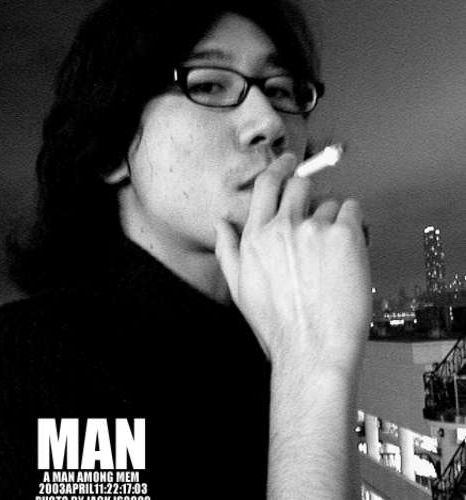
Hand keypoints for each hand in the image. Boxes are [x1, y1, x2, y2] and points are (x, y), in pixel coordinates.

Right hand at [215, 153, 370, 378]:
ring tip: (333, 254)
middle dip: (309, 193)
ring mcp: (313, 229)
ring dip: (332, 220)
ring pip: (328, 202)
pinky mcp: (343, 236)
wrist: (311, 349)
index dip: (279, 168)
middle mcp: (281, 227)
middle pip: (299, 184)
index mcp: (255, 237)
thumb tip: (220, 222)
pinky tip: (349, 249)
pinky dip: (354, 223)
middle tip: (318, 211)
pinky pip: (352, 210)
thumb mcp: (239, 288)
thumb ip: (227, 250)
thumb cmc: (277, 325)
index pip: (266, 185)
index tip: (289, 162)